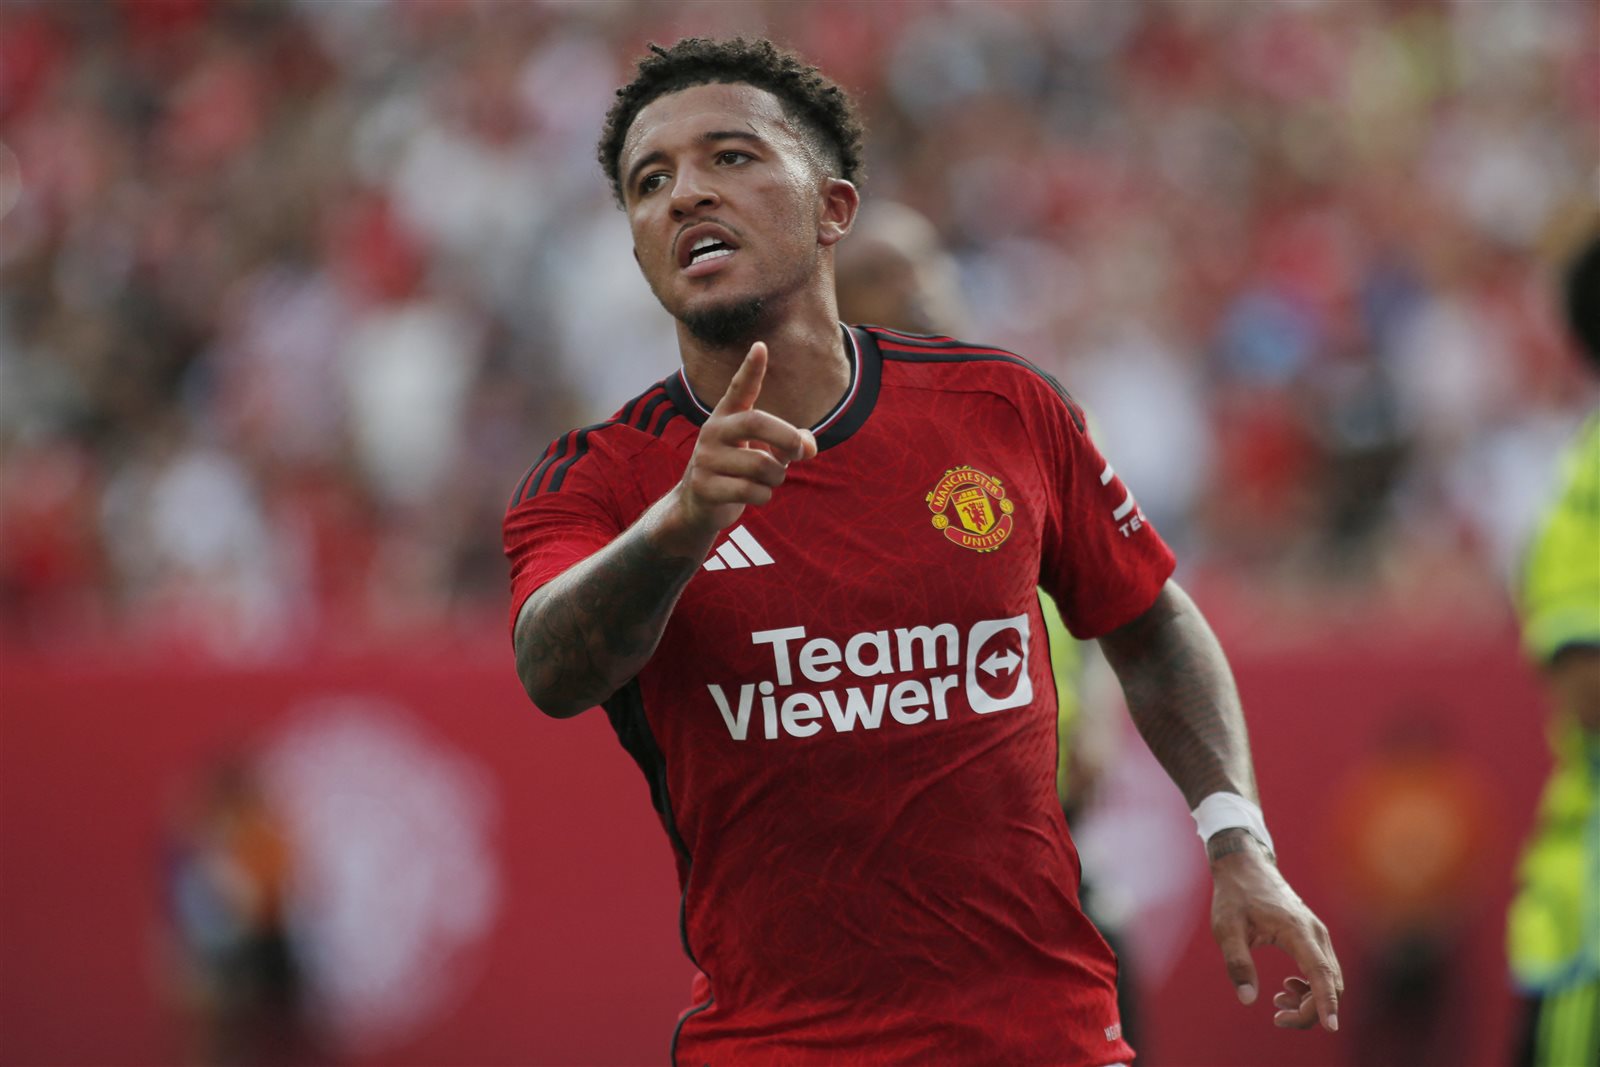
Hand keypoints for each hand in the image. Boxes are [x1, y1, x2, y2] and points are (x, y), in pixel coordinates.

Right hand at [672, 342, 816, 537]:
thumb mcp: (766, 453)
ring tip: (769, 480)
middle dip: (787, 437)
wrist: (697, 505)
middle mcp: (712, 431)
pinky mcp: (704, 486)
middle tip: (800, 451)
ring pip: (762, 465)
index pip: (739, 388)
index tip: (761, 347)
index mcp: (726, 416)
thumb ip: (791, 445)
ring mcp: (705, 458)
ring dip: (777, 477)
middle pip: (757, 422)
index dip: (751, 369)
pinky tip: (756, 495)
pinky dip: (764, 496)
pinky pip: (751, 490)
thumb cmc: (738, 472)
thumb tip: (809, 447)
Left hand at [1208, 831, 1342, 1031]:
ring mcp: (1317, 935)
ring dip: (1309, 1000)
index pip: (1321, 973)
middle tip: (1278, 1018)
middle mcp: (1315, 933)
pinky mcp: (1312, 937)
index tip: (1331, 1027)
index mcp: (1297, 930)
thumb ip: (1237, 963)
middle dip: (1310, 1010)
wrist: (1244, 866)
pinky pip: (1323, 970)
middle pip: (1330, 983)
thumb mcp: (1226, 929)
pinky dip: (1310, 987)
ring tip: (1277, 1002)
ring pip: (1329, 979)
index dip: (1327, 1002)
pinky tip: (1286, 988)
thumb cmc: (1234, 896)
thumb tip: (1248, 999)